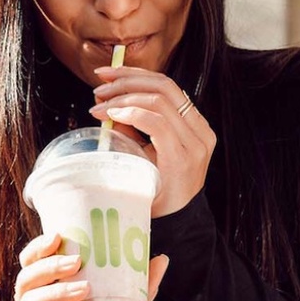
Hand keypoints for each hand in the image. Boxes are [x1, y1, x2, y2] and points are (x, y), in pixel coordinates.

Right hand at [8, 233, 168, 300]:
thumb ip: (138, 293)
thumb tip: (160, 258)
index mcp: (47, 298)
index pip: (32, 265)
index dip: (39, 248)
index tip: (60, 233)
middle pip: (25, 280)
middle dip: (47, 266)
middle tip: (76, 260)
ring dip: (55, 292)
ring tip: (84, 289)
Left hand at [90, 66, 216, 216]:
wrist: (173, 227)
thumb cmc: (156, 190)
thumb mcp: (144, 151)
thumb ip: (132, 126)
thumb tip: (107, 103)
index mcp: (195, 126)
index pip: (167, 85)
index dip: (135, 73)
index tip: (107, 74)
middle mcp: (200, 131)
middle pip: (164, 86)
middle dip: (127, 79)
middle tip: (99, 86)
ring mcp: (195, 144)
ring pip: (159, 100)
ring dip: (123, 97)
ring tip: (99, 104)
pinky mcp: (183, 158)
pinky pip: (157, 123)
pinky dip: (132, 113)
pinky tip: (113, 115)